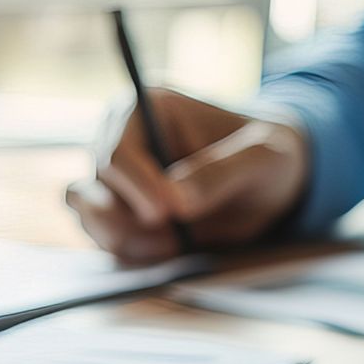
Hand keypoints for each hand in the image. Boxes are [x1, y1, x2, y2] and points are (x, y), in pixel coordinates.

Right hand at [67, 88, 309, 261]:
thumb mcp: (262, 159)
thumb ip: (219, 174)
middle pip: (91, 189)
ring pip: (90, 217)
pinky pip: (105, 241)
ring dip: (126, 241)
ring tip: (177, 243)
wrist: (273, 184)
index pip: (116, 151)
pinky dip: (132, 253)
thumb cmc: (269, 156)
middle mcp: (119, 142)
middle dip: (128, 222)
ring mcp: (115, 183)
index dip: (136, 187)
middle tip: (175, 239)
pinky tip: (170, 250)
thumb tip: (176, 201)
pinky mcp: (121, 217)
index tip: (167, 214)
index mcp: (146, 110)